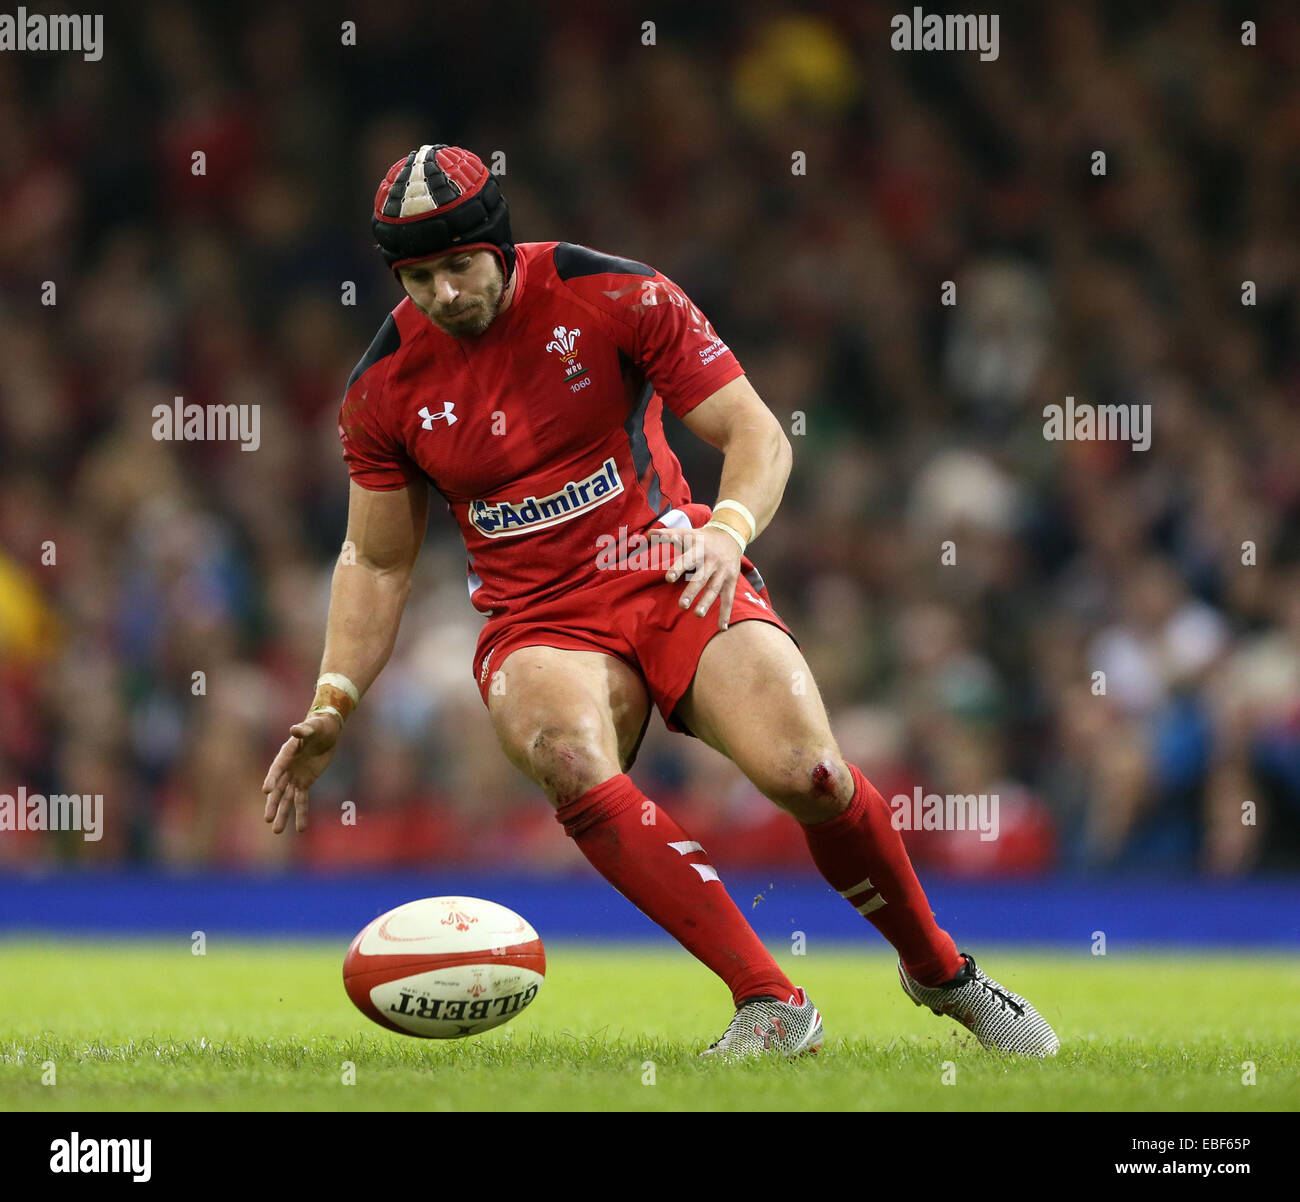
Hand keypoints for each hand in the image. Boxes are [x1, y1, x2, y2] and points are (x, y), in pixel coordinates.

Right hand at [262, 711, 341, 833]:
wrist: (326, 732)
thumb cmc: (318, 726)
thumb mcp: (313, 727)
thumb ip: (304, 730)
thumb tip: (295, 729)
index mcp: (286, 754)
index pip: (277, 769)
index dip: (272, 779)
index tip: (266, 791)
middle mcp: (287, 769)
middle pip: (278, 789)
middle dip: (273, 804)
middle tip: (267, 819)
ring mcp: (294, 777)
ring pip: (287, 798)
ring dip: (283, 814)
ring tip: (277, 831)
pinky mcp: (305, 782)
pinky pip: (302, 800)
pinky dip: (301, 813)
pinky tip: (300, 828)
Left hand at [649, 523, 743, 630]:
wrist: (730, 535)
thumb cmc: (701, 538)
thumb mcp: (686, 533)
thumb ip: (666, 535)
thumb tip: (647, 534)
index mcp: (699, 549)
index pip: (688, 559)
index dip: (678, 568)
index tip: (668, 579)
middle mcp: (712, 561)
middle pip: (701, 578)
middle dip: (692, 591)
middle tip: (681, 605)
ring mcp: (723, 571)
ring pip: (715, 589)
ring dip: (707, 602)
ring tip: (698, 615)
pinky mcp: (731, 580)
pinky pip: (728, 598)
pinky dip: (725, 613)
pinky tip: (722, 628)